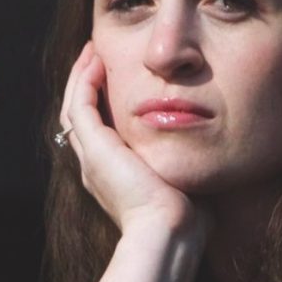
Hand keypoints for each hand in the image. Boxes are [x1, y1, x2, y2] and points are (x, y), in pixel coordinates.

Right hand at [59, 38, 207, 243]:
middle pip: (80, 116)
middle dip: (87, 84)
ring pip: (74, 107)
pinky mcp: (94, 148)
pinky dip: (85, 80)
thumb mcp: (184, 180)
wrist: (168, 230)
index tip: (115, 75)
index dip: (103, 101)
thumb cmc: (186, 216)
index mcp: (112, 176)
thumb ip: (186, 161)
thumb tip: (208, 147)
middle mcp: (94, 166)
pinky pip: (80, 104)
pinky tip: (98, 60)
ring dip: (82, 76)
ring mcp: (90, 158)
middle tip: (96, 56)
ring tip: (93, 51)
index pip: (98, 130)